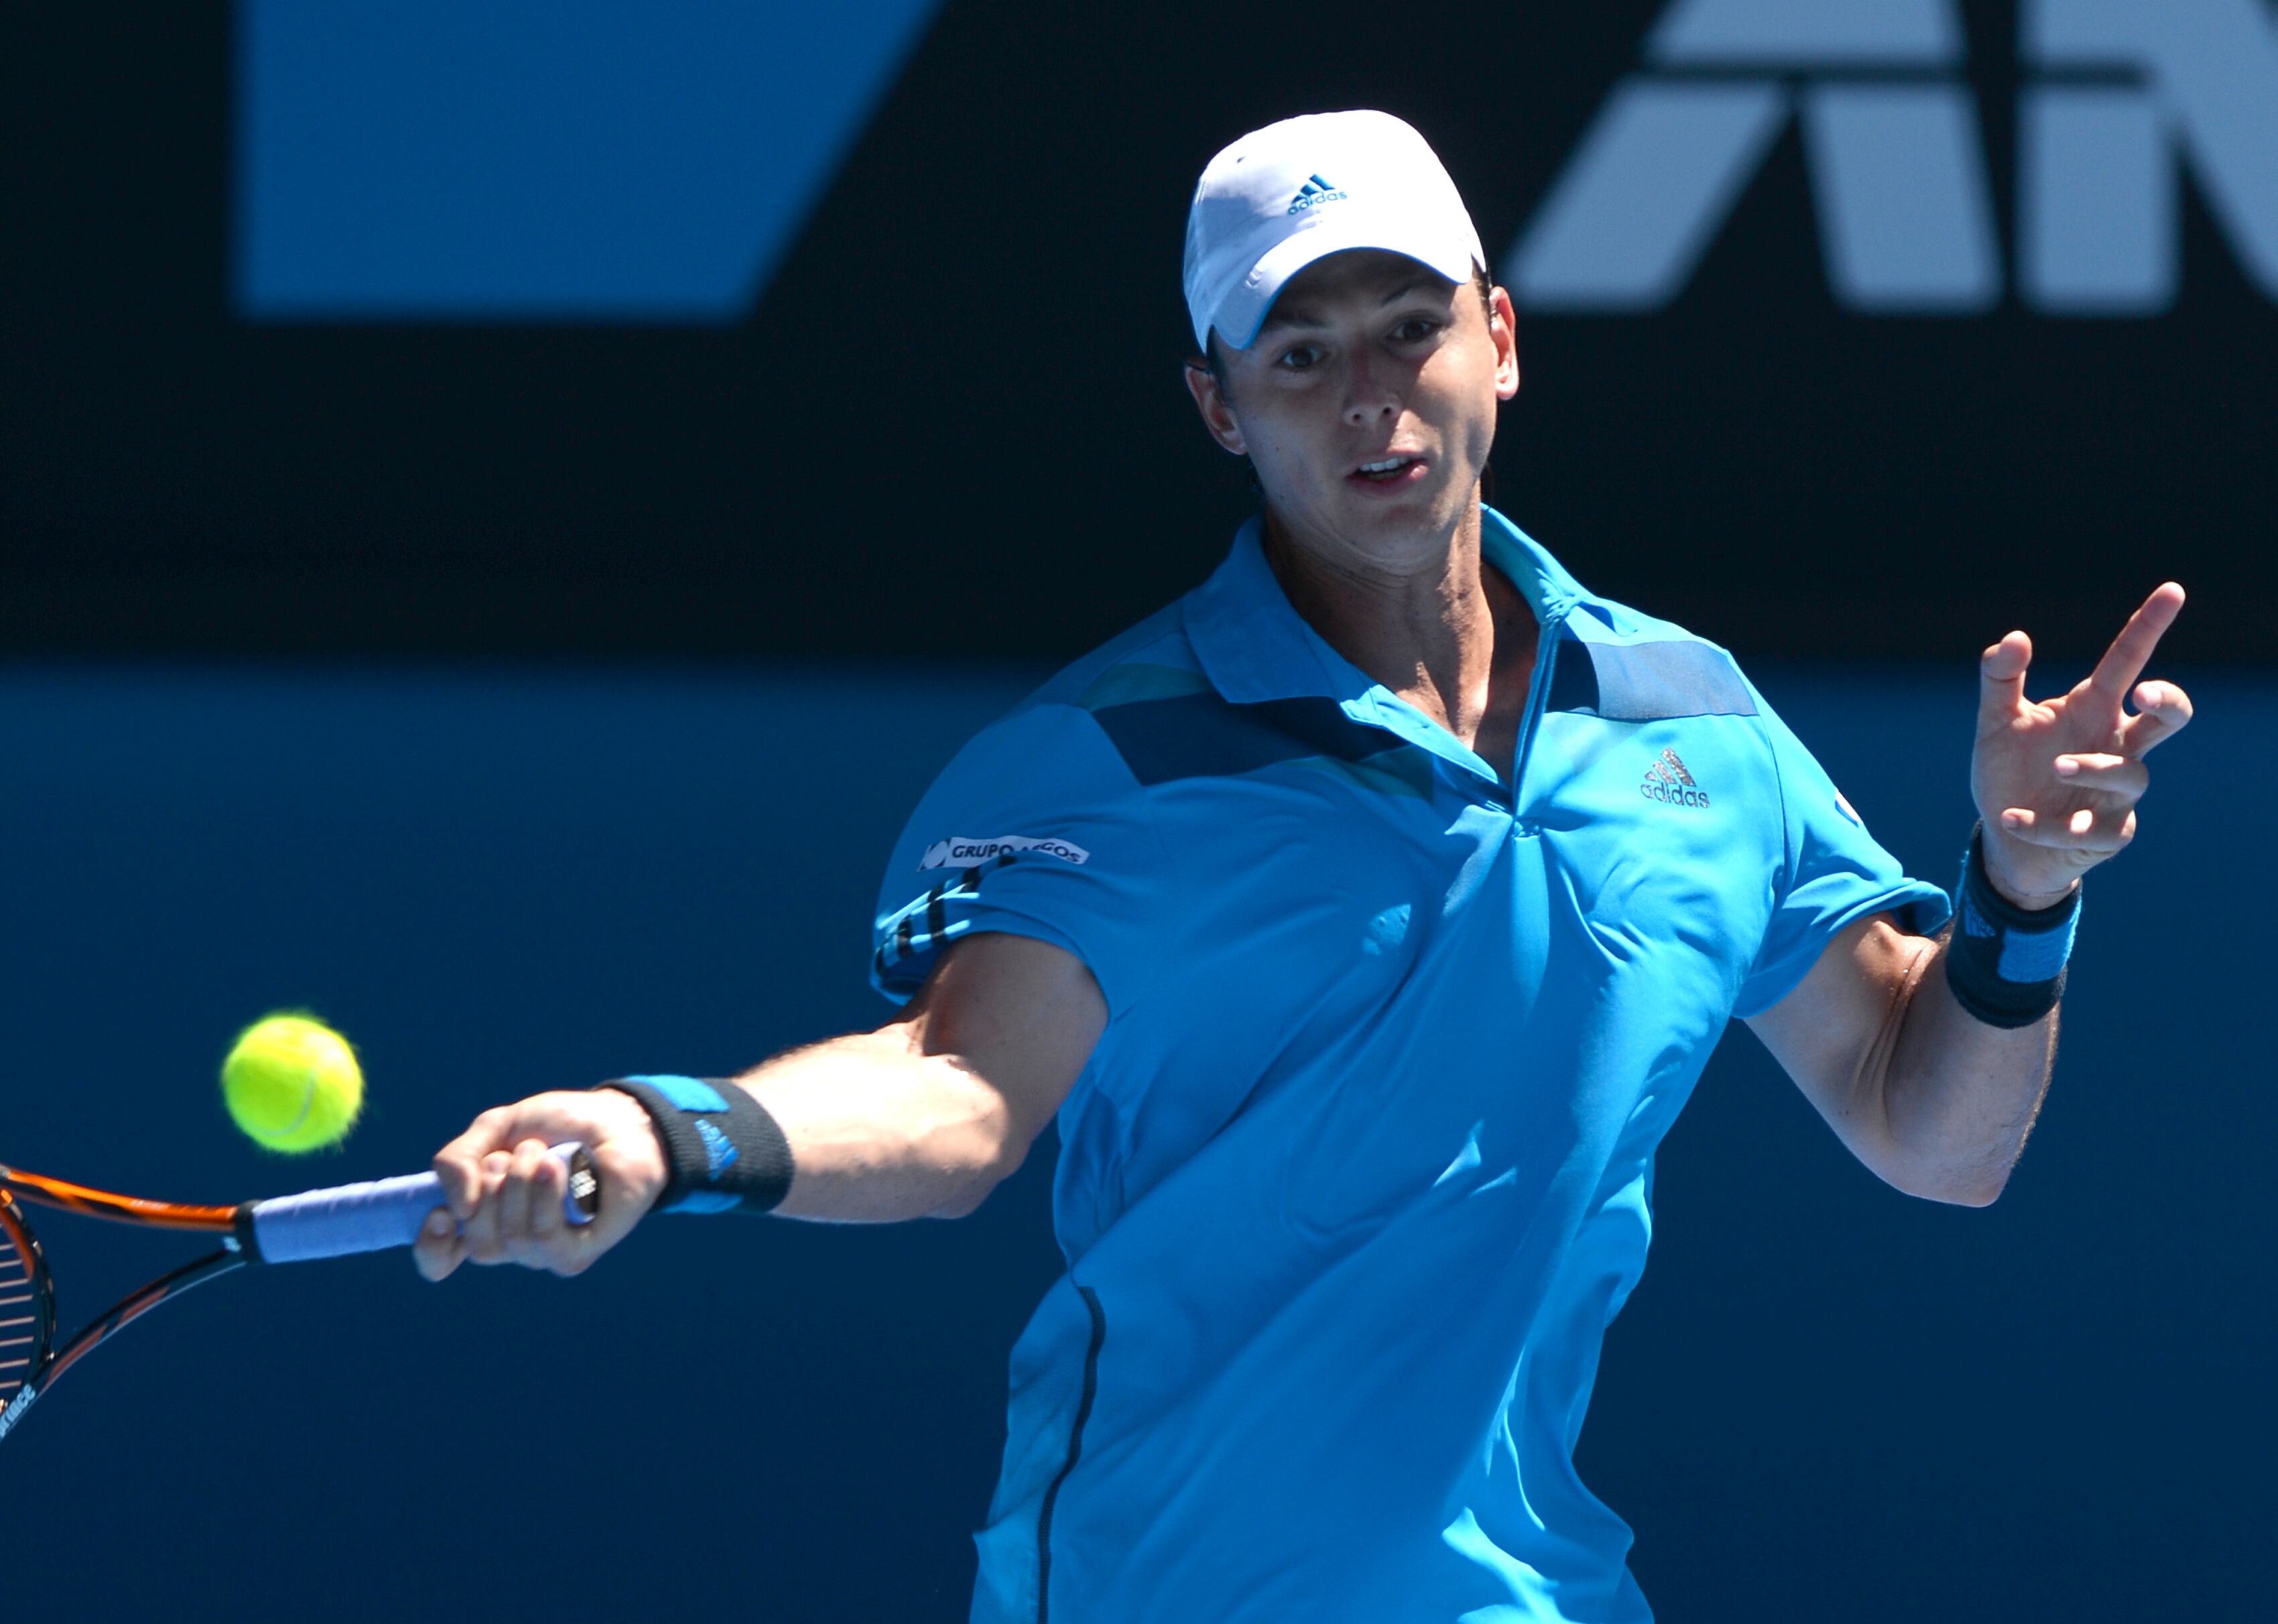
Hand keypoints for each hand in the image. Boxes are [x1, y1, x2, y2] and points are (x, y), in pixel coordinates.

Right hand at [414, 1088, 668, 1280]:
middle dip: (488, 1190)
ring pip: (509, 1238)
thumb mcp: (497, 1128)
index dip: (432, 1245)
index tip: (440, 1214)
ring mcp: (544, 1252)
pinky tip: (557, 1166)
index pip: (440, 1258)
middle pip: (477, 1245)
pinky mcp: (577, 1253)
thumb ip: (457, 1159)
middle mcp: (510, 1242)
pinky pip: (544, 1238)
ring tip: (543, 1154)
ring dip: (519, 1182)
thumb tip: (455, 1208)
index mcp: (483, 1217)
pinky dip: (544, 1195)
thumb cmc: (561, 1126)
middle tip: (511, 1156)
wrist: (619, 1119)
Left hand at [1972, 583, 2191, 908]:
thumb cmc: (2010, 772)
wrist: (2003, 838)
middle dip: (2167, 703)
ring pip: (2131, 774)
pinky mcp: (2105, 834)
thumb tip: (2016, 636)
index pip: (2127, 661)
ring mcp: (2116, 793)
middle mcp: (2115, 746)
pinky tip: (2009, 817)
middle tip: (2143, 695)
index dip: (2149, 626)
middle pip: (2169, 717)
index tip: (2171, 591)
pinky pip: (2087, 829)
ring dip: (2093, 767)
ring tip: (2055, 766)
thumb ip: (1999, 678)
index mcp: (2093, 710)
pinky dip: (2045, 824)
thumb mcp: (1996, 722)